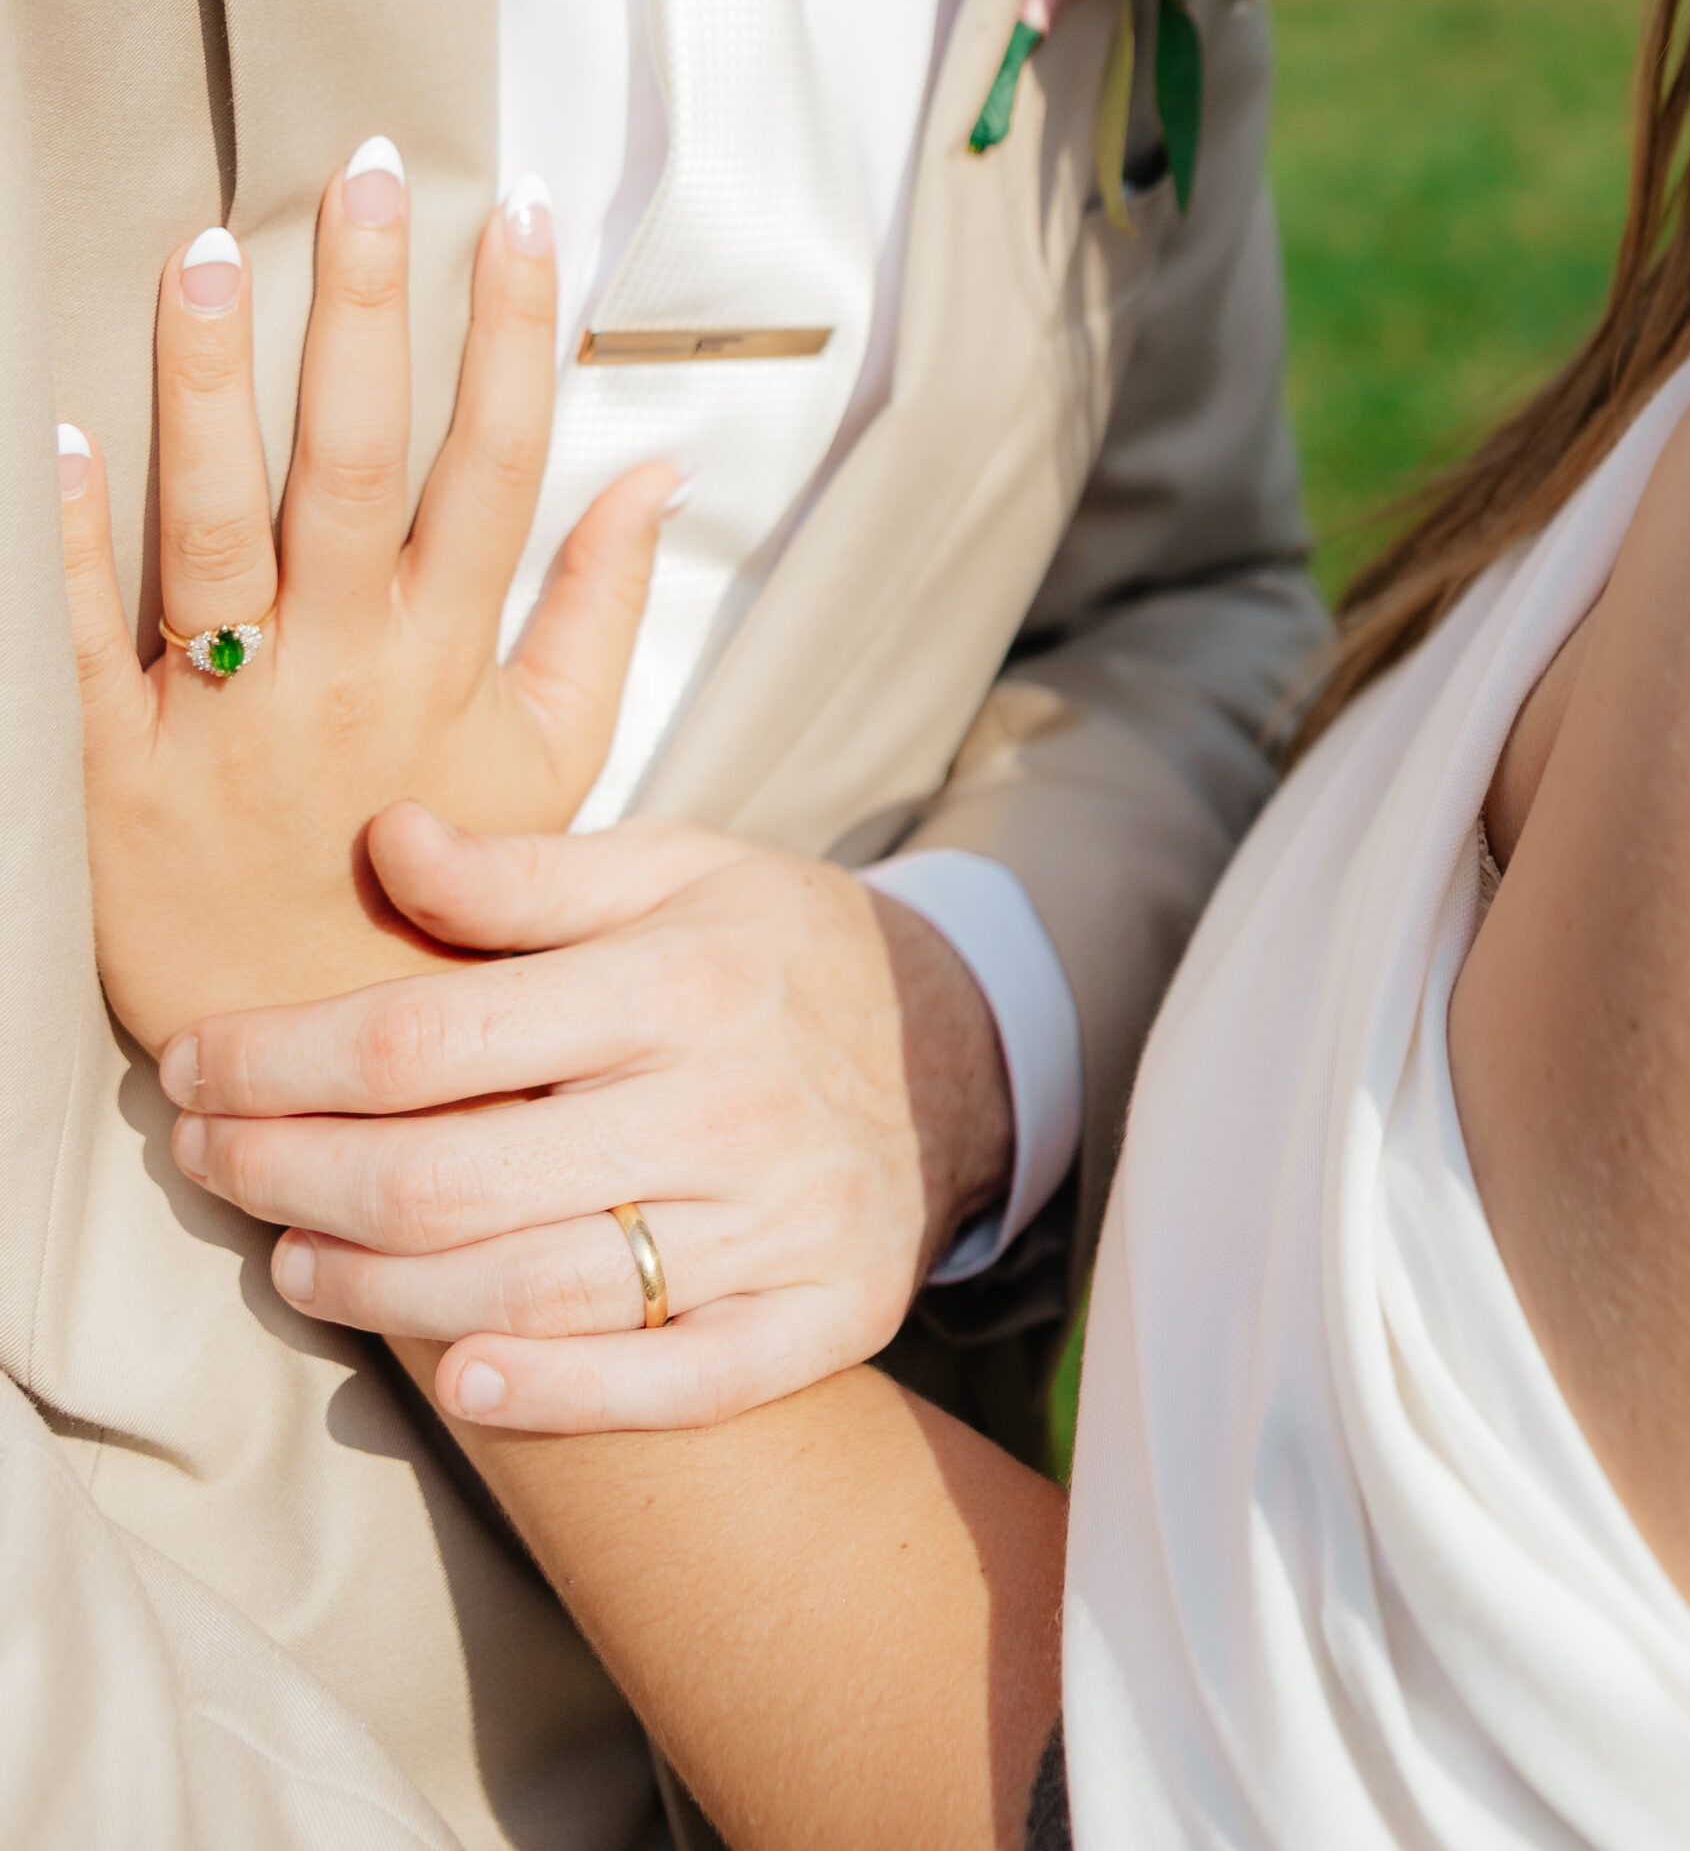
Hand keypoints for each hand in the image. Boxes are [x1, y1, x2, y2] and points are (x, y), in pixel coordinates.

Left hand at [58, 148, 679, 1050]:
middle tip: (365, 174)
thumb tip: (661, 473)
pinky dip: (73, 542)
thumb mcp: (555, 762)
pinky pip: (88, 640)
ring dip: (211, 385)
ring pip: (217, 525)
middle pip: (353, 464)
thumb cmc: (454, 898)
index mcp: (449, 660)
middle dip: (365, 313)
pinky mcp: (122, 763)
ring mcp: (227, 712)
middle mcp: (344, 669)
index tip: (523, 216)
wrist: (336, 1061)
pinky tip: (61, 433)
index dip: (513, 337)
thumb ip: (602, 610)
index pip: (495, 467)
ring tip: (209, 247)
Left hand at [158, 803, 1016, 1429]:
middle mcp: (730, 1104)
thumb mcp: (673, 868)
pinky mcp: (823, 1315)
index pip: (428, 1035)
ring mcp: (782, 1223)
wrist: (955, 1046)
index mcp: (680, 976)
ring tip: (292, 1259)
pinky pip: (676, 1382)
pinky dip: (559, 1393)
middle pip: (450, 1175)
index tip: (196, 1063)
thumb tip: (382, 836)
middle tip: (207, 1163)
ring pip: (533, 1288)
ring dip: (379, 1291)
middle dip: (291, 1175)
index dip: (282, 1060)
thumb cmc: (772, 948)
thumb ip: (525, 872)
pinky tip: (461, 1379)